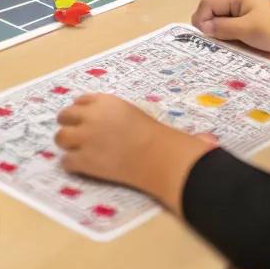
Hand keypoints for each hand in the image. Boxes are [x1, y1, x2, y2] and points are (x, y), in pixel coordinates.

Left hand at [55, 93, 212, 208]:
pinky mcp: (83, 160)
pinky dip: (72, 165)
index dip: (82, 110)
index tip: (85, 117)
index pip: (82, 100)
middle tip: (76, 135)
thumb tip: (209, 142)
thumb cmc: (162, 138)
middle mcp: (90, 116)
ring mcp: (84, 138)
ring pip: (60, 138)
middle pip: (65, 116)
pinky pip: (66, 161)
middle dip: (68, 125)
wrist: (156, 157)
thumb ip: (159, 124)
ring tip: (75, 151)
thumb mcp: (155, 121)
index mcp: (106, 101)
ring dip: (66, 144)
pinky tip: (82, 168)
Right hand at [192, 0, 269, 52]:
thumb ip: (222, 27)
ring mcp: (242, 2)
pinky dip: (229, 30)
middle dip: (210, 25)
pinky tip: (236, 41)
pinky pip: (230, 19)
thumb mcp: (246, 30)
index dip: (201, 22)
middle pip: (211, 8)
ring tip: (227, 44)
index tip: (206, 41)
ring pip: (219, 15)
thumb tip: (202, 27)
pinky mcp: (248, 11)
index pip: (206, 4)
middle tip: (217, 44)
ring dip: (219, 30)